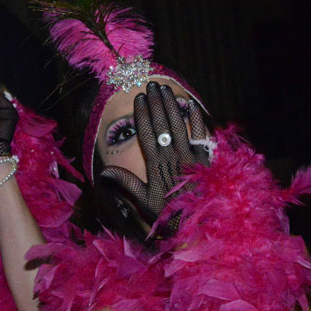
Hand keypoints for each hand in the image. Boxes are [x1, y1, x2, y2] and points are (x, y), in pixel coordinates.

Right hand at [100, 81, 210, 235]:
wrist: (195, 224)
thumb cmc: (167, 214)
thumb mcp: (143, 201)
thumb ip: (126, 183)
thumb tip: (104, 171)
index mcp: (155, 165)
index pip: (147, 133)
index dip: (142, 114)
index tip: (139, 98)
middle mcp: (172, 157)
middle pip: (162, 124)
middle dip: (156, 103)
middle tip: (151, 85)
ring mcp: (190, 157)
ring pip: (179, 125)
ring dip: (172, 105)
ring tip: (165, 90)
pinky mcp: (206, 160)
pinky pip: (202, 135)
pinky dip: (197, 120)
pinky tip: (191, 105)